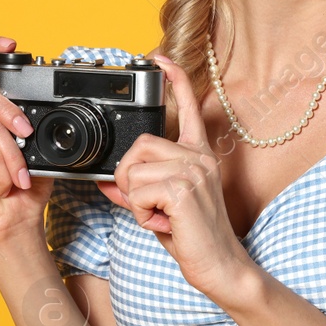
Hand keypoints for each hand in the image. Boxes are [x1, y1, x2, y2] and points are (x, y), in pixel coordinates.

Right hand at [0, 36, 53, 248]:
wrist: (17, 218)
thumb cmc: (27, 184)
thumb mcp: (41, 149)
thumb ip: (36, 127)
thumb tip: (43, 116)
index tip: (9, 42)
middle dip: (8, 110)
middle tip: (27, 132)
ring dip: (13, 155)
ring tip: (20, 175)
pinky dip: (3, 170)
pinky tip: (3, 183)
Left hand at [97, 53, 251, 294]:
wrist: (221, 267)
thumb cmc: (194, 239)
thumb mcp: (159, 209)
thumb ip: (135, 190)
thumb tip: (105, 182)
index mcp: (198, 155)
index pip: (189, 107)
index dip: (175, 80)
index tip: (161, 58)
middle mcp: (199, 157)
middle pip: (140, 145)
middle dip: (129, 177)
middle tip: (149, 205)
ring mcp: (194, 170)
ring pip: (134, 171)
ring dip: (136, 201)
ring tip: (161, 216)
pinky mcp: (184, 189)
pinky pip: (137, 193)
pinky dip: (141, 214)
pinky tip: (164, 224)